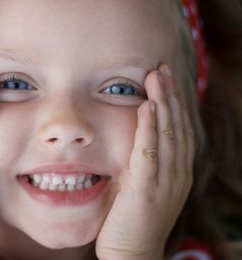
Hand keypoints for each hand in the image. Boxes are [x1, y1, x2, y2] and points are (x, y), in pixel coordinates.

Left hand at [95, 65, 194, 259]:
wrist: (131, 254)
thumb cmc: (131, 219)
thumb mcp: (140, 185)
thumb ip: (140, 163)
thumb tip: (132, 139)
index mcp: (176, 172)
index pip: (178, 131)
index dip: (174, 104)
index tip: (166, 80)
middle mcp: (177, 173)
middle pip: (177, 126)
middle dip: (171, 96)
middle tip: (163, 69)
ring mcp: (165, 182)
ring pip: (167, 134)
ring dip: (163, 103)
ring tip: (157, 77)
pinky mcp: (146, 189)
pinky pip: (150, 152)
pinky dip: (150, 128)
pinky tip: (148, 107)